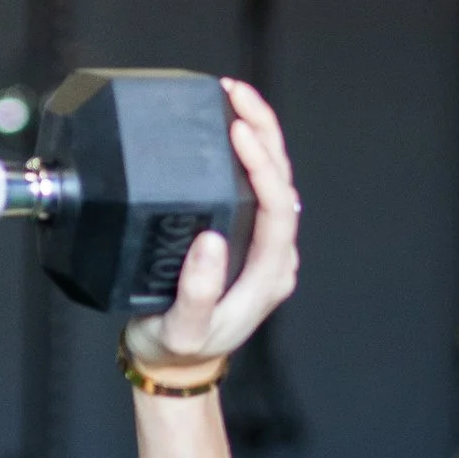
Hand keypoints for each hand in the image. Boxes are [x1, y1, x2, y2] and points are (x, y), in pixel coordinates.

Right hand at [122, 80, 300, 374]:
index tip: (236, 131)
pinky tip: (228, 129)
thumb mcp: (181, 328)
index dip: (262, 165)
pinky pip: (256, 185)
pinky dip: (247, 151)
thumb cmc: (177, 347)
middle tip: (235, 93)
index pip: (277, 208)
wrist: (176, 364)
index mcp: (267, 276)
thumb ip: (196, 291)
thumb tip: (210, 241)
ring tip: (234, 97)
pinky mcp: (247, 237)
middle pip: (282, 181)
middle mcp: (275, 257)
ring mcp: (264, 246)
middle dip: (264, 131)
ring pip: (273, 178)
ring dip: (259, 134)